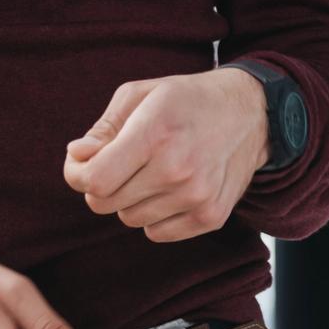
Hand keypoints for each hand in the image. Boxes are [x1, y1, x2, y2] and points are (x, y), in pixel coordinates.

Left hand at [63, 68, 268, 241]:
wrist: (252, 114)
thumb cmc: (185, 100)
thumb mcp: (138, 95)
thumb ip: (102, 129)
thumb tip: (77, 156)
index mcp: (154, 134)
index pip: (96, 180)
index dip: (77, 174)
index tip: (81, 163)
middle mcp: (176, 170)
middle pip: (106, 203)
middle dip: (98, 186)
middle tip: (111, 166)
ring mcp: (197, 197)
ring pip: (130, 219)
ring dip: (127, 200)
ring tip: (145, 172)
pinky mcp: (212, 217)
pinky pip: (157, 233)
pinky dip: (152, 216)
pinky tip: (165, 189)